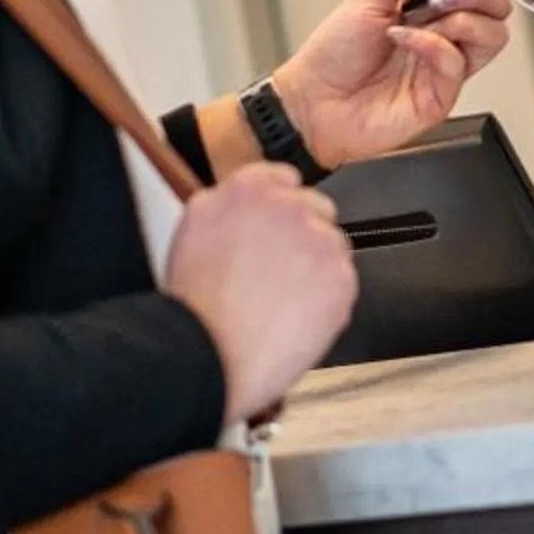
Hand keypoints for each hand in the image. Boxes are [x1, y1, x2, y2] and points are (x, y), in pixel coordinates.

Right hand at [166, 163, 356, 425]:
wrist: (207, 355)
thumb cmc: (192, 306)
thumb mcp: (193, 231)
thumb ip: (228, 205)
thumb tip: (250, 203)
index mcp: (248, 189)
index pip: (283, 178)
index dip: (280, 208)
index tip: (277, 228)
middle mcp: (289, 207)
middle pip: (316, 210)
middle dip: (303, 236)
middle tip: (278, 272)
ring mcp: (320, 241)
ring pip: (331, 249)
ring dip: (315, 269)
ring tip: (279, 304)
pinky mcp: (341, 279)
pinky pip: (341, 284)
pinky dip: (326, 301)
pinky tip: (293, 319)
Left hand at [272, 0, 517, 170]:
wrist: (311, 102)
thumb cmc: (333, 55)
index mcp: (432, 10)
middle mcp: (445, 37)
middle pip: (498, 9)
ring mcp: (446, 67)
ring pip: (493, 37)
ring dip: (463, 19)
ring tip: (427, 18)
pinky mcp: (441, 95)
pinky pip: (458, 63)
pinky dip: (434, 45)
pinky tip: (405, 41)